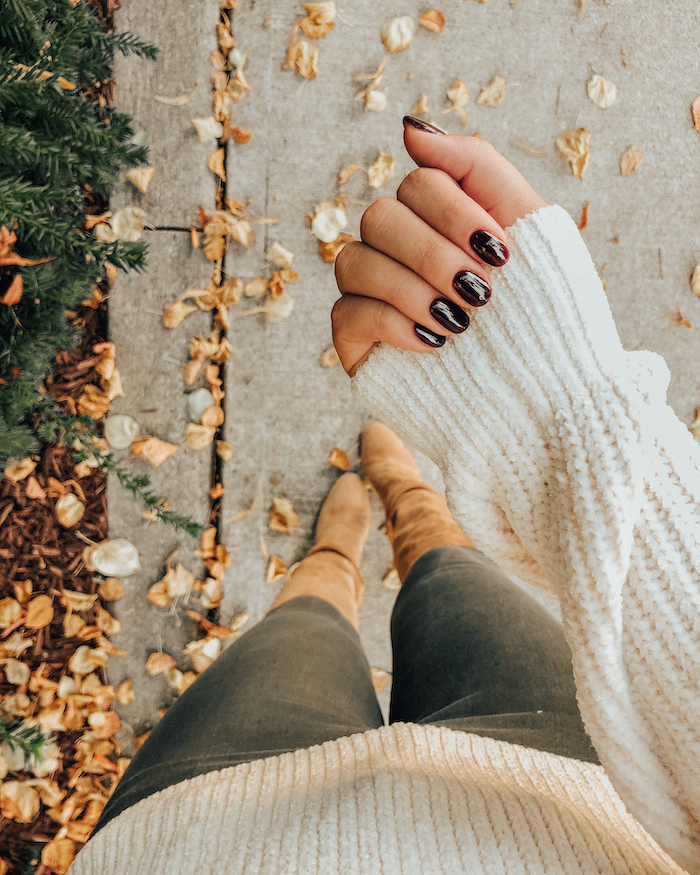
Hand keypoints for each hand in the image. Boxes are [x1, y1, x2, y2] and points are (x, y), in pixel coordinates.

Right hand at [332, 119, 547, 375]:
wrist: (549, 395)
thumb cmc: (542, 311)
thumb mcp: (527, 223)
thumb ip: (473, 164)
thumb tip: (407, 127)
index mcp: (439, 223)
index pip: (418, 184)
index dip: (456, 212)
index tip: (502, 253)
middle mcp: (400, 254)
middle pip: (380, 217)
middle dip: (434, 254)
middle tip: (480, 292)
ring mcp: (374, 298)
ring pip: (355, 261)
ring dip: (414, 289)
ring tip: (462, 323)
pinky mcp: (359, 343)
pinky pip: (347, 313)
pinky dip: (393, 323)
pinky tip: (435, 342)